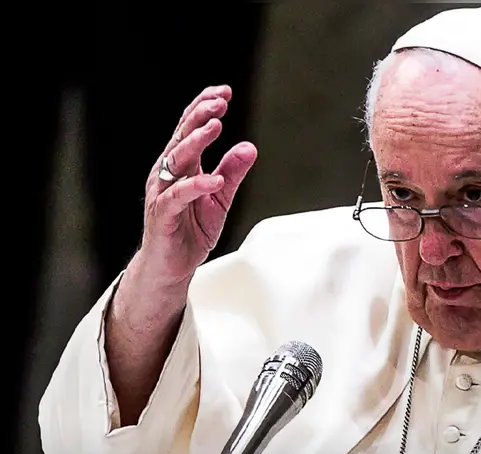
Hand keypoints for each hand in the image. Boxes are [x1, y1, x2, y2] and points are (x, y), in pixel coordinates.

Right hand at [139, 85, 257, 285]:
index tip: (224, 92)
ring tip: (215, 127)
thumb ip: (233, 172)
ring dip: (196, 142)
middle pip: (181, 137)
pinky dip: (196, 186)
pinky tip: (214, 179)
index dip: (204, 108)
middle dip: (200, 116)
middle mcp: (167, 174)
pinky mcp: (163, 214)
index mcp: (180, 166)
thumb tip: (250, 147)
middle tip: (219, 102)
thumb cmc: (190, 230)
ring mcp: (162, 193)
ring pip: (176, 160)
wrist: (171, 266)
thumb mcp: (221, 198)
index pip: (189, 128)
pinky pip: (178, 196)